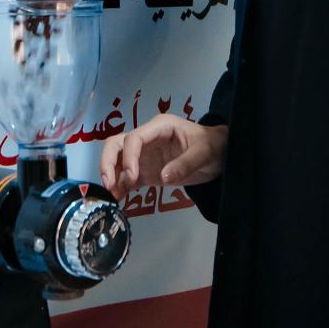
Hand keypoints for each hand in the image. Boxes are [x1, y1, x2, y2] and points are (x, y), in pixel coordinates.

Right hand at [99, 114, 227, 200]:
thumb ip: (184, 164)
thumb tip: (163, 177)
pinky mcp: (146, 172)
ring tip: (110, 195)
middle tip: (109, 183)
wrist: (219, 156)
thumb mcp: (203, 153)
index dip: (129, 155)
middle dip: (108, 162)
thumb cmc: (212, 146)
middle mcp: (147, 139)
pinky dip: (120, 187)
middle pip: (117, 144)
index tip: (131, 175)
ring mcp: (144, 156)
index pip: (135, 137)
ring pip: (117, 160)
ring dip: (111, 175)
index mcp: (159, 127)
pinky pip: (128, 178)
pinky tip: (116, 199)